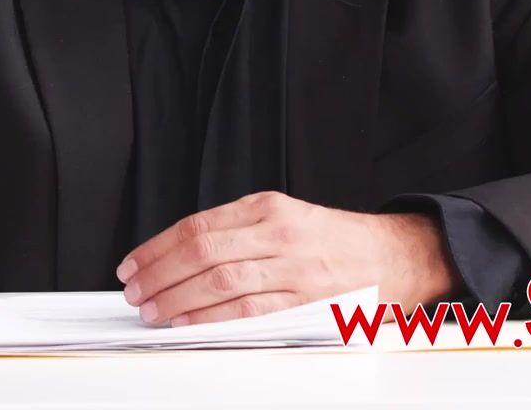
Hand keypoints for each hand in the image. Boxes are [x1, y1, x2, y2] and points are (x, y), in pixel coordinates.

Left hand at [115, 191, 454, 326]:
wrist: (397, 256)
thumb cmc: (338, 241)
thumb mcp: (286, 217)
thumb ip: (238, 231)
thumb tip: (180, 256)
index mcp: (268, 207)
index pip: (197, 225)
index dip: (157, 247)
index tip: (134, 264)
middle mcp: (277, 232)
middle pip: (201, 250)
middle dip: (158, 274)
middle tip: (135, 291)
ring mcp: (292, 267)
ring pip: (219, 279)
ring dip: (176, 298)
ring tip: (152, 310)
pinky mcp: (305, 300)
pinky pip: (248, 310)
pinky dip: (212, 318)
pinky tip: (189, 324)